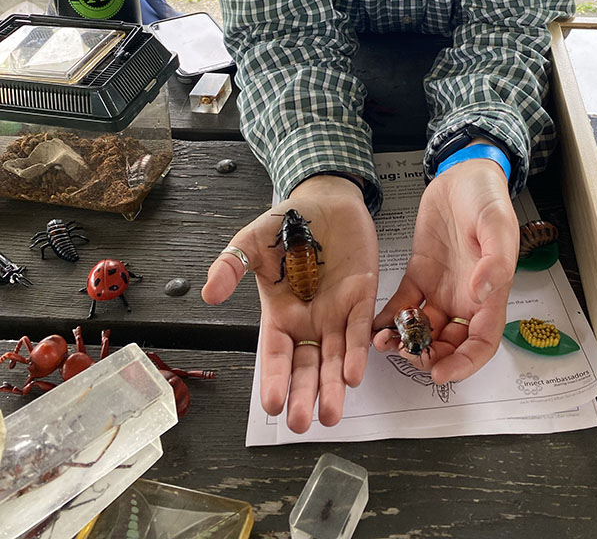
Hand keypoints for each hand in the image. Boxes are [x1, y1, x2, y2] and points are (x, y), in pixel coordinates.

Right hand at [202, 176, 378, 432]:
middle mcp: (309, 320)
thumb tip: (208, 294)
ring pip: (334, 357)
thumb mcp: (251, 242)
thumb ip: (230, 265)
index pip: (276, 354)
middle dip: (304, 395)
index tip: (271, 405)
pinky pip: (359, 329)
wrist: (326, 199)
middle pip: (306, 366)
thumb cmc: (287, 222)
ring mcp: (337, 312)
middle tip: (301, 424)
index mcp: (280, 313)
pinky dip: (356, 351)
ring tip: (331, 414)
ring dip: (333, 386)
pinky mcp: (363, 296)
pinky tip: (354, 374)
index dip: (274, 379)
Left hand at [372, 159, 517, 383]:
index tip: (441, 373)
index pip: (482, 343)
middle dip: (429, 357)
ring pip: (424, 329)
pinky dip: (390, 319)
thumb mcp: (497, 226)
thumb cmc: (488, 199)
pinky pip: (404, 304)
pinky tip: (373, 326)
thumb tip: (481, 294)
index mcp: (490, 294)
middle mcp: (465, 298)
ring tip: (382, 343)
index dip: (464, 364)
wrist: (464, 174)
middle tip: (405, 354)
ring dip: (405, 342)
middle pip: (450, 344)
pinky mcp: (420, 274)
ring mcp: (441, 288)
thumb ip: (494, 262)